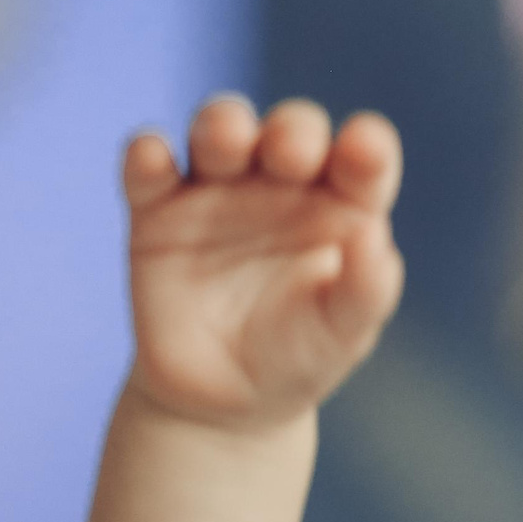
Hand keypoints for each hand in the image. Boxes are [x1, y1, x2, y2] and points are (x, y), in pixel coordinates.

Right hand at [124, 95, 405, 428]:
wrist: (222, 398)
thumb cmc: (300, 354)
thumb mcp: (343, 332)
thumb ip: (368, 288)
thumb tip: (375, 235)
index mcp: (342, 204)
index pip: (363, 156)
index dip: (366, 144)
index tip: (364, 150)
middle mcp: (284, 183)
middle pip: (292, 130)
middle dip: (293, 131)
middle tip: (292, 155)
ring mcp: (219, 189)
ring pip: (220, 129)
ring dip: (223, 123)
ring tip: (227, 141)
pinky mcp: (157, 209)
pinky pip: (148, 167)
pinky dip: (147, 153)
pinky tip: (152, 159)